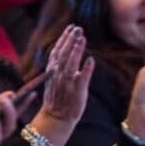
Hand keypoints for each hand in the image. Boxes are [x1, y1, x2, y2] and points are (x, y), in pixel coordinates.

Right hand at [30, 25, 94, 145]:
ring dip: (76, 51)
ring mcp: (67, 83)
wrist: (56, 118)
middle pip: (64, 54)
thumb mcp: (55, 78)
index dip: (64, 39)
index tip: (71, 28)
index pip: (58, 51)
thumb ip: (61, 64)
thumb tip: (68, 50)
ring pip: (71, 64)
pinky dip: (85, 70)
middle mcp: (58, 75)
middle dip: (70, 40)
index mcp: (53, 70)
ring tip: (82, 38)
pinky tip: (90, 60)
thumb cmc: (58, 97)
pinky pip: (81, 79)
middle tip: (78, 28)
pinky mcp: (77, 92)